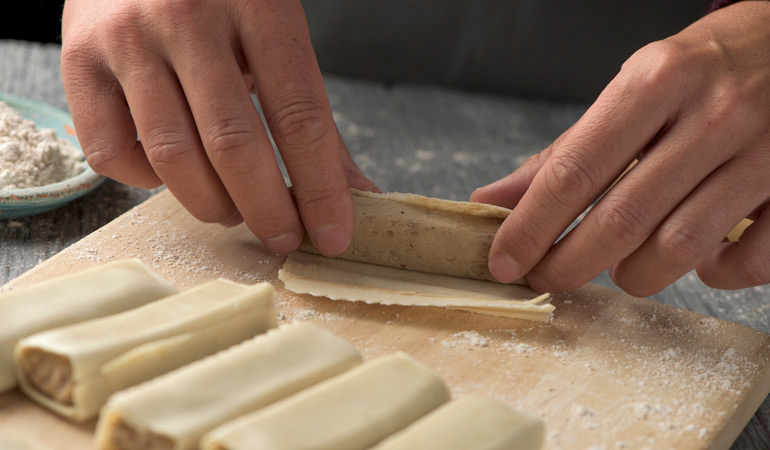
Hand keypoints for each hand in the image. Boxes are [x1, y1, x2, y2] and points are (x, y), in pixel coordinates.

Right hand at [61, 0, 376, 255]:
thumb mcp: (276, 35)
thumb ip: (312, 114)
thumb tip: (357, 191)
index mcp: (259, 5)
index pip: (300, 115)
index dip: (321, 188)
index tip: (334, 235)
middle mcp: (187, 17)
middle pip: (233, 144)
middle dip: (266, 210)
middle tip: (283, 237)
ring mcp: (127, 37)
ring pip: (173, 156)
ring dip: (211, 204)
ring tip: (233, 209)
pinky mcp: (77, 57)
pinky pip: (112, 152)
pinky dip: (147, 182)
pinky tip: (172, 171)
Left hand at [471, 1, 769, 295]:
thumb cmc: (701, 71)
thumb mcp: (631, 89)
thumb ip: (566, 151)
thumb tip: (493, 199)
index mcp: (655, 83)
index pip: (574, 172)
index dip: (529, 227)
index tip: (503, 260)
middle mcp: (710, 116)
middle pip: (620, 221)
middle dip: (567, 265)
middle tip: (546, 277)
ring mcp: (762, 154)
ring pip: (679, 249)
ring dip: (634, 274)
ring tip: (619, 265)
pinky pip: (746, 262)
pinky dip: (712, 276)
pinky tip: (695, 260)